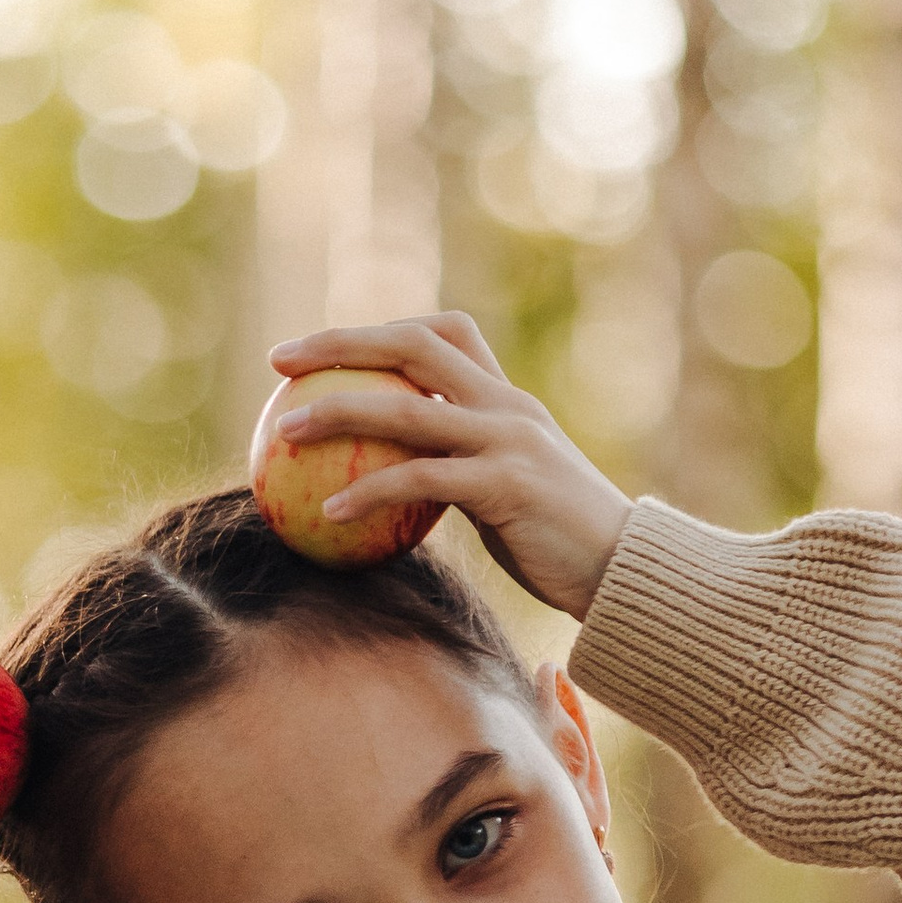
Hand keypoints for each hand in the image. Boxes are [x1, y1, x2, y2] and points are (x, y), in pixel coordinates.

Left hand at [268, 313, 632, 621]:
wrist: (620, 571)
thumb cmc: (556, 543)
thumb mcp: (505, 491)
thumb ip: (458, 469)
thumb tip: (388, 479)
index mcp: (505, 398)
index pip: (441, 333)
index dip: (377, 330)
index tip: (321, 349)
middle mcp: (506, 405)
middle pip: (412, 347)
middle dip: (342, 344)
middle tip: (280, 363)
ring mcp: (508, 440)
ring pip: (406, 408)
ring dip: (337, 413)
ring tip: (284, 435)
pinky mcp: (506, 485)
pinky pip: (420, 480)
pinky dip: (369, 492)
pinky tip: (329, 514)